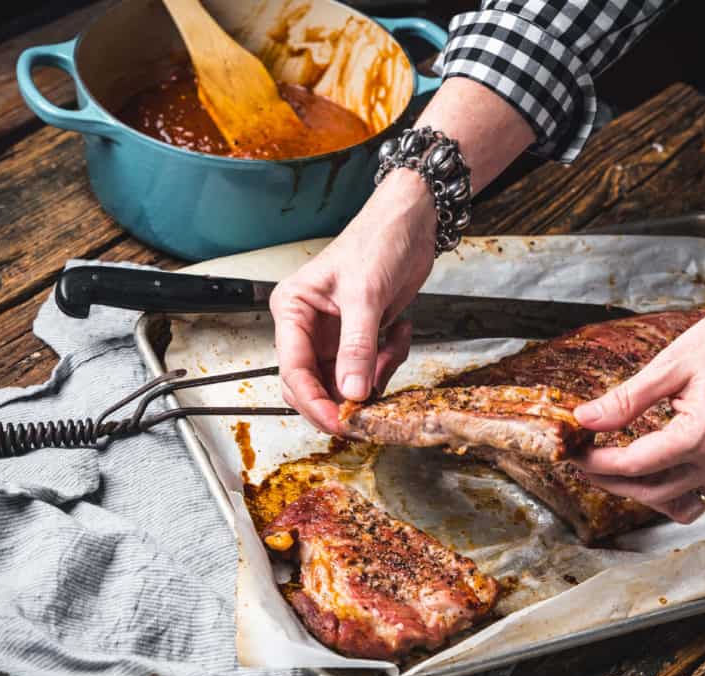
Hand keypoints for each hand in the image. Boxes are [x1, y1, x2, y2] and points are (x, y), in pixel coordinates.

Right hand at [270, 169, 436, 432]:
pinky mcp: (360, 340)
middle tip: (367, 411)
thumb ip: (358, 347)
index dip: (313, 401)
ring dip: (374, 378)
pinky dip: (389, 363)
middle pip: (312, 385)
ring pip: (344, 383)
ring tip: (394, 348)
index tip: (338, 421)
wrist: (412, 223)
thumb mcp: (366, 295)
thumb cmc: (378, 241)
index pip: (293, 370)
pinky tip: (401, 333)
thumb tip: (353, 392)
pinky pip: (370, 371)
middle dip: (342, 398)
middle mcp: (308, 327)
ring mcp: (334, 336)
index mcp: (293, 310)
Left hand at [571, 297, 704, 524]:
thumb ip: (625, 400)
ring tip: (611, 471)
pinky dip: (677, 498)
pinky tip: (654, 477)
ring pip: (675, 504)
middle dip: (609, 480)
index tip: (571, 452)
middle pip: (651, 491)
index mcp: (703, 434)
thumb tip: (584, 419)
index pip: (635, 464)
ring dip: (641, 494)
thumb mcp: (668, 366)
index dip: (596, 462)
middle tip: (581, 460)